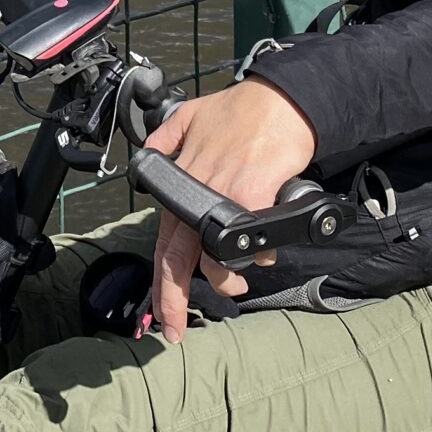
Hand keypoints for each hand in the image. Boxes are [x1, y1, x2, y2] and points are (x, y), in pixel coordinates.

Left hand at [144, 79, 316, 342]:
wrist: (280, 101)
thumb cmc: (239, 109)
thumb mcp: (188, 116)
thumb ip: (167, 139)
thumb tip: (151, 157)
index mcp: (178, 183)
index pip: (161, 244)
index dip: (159, 285)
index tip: (160, 316)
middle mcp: (193, 194)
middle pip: (178, 263)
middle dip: (175, 304)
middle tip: (177, 330)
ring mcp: (220, 198)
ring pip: (219, 264)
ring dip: (231, 279)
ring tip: (241, 278)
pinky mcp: (250, 198)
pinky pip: (257, 247)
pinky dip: (265, 254)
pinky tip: (269, 247)